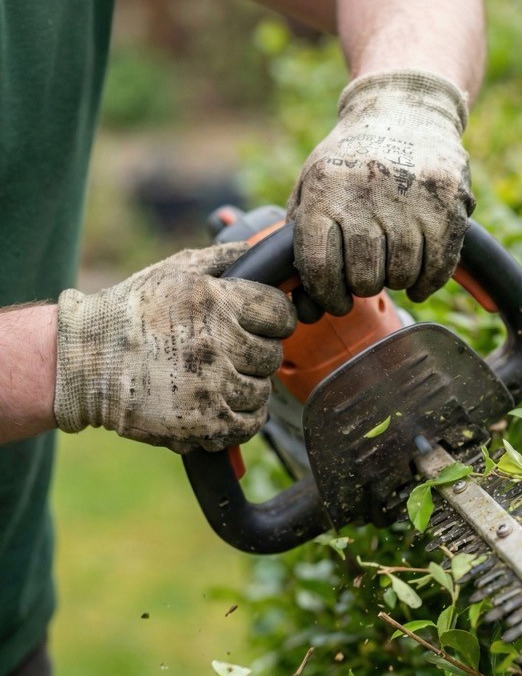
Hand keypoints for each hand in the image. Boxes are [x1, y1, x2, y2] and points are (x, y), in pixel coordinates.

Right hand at [54, 244, 294, 452]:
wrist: (86, 361)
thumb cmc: (132, 311)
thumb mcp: (176, 270)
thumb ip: (225, 258)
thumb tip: (262, 252)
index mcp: (216, 302)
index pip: (280, 314)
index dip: (275, 319)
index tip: (264, 324)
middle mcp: (218, 343)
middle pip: (273, 355)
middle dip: (257, 353)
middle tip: (233, 351)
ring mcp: (212, 386)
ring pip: (262, 391)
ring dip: (248, 386)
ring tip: (222, 377)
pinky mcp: (204, 422)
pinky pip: (249, 424)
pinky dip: (242, 417)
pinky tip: (224, 403)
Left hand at [287, 69, 474, 316]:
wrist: (405, 108)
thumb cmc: (352, 159)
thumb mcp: (314, 181)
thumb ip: (301, 234)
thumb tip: (301, 302)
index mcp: (326, 190)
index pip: (321, 267)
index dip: (328, 296)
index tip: (337, 301)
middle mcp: (366, 193)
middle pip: (364, 277)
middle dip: (364, 285)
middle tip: (367, 275)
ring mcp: (410, 198)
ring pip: (401, 275)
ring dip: (396, 280)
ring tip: (392, 264)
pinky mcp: (447, 203)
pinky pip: (438, 267)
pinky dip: (427, 283)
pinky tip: (417, 281)